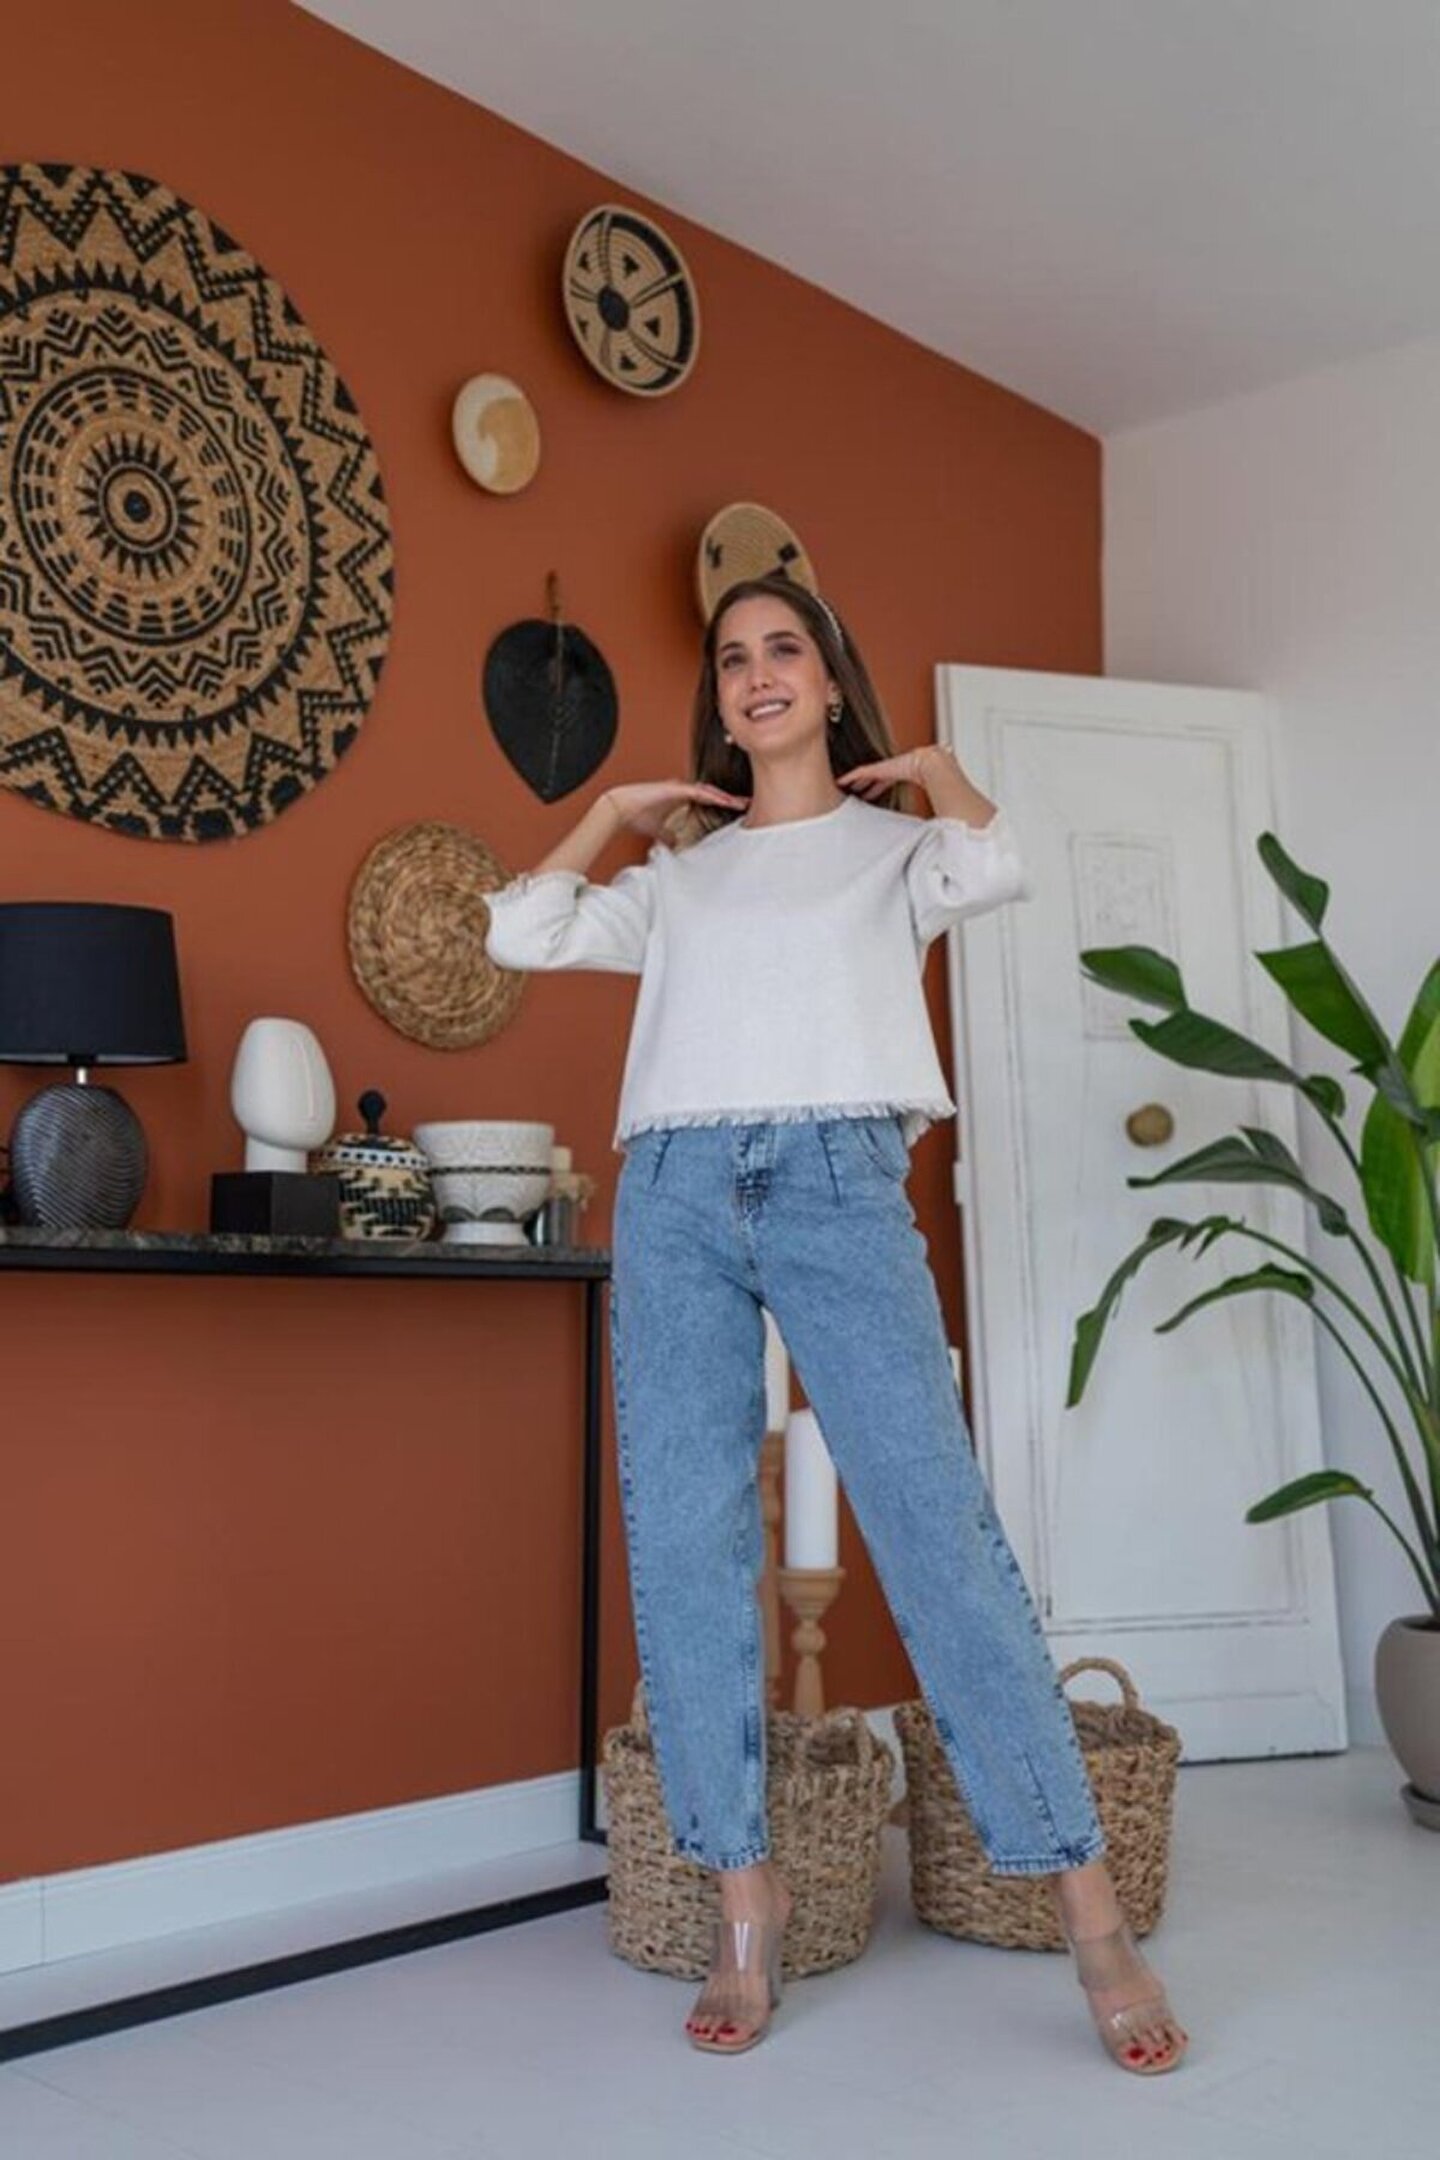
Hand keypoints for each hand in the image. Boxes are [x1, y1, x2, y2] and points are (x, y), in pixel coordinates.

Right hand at [602, 778, 749, 841]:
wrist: (621, 807)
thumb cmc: (636, 815)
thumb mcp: (658, 830)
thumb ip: (667, 836)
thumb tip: (674, 844)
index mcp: (680, 797)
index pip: (706, 799)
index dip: (721, 803)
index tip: (736, 809)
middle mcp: (682, 789)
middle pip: (711, 793)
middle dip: (728, 798)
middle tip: (746, 804)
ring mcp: (679, 787)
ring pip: (707, 791)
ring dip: (724, 797)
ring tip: (739, 803)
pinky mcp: (675, 788)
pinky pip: (697, 791)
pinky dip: (711, 795)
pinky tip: (722, 799)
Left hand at [836, 745, 959, 799]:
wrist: (929, 764)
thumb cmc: (930, 777)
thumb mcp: (923, 790)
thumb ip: (924, 800)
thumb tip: (932, 821)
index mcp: (898, 774)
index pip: (882, 782)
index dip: (874, 788)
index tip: (866, 795)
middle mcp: (888, 769)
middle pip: (871, 777)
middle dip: (861, 784)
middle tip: (850, 791)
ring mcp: (882, 768)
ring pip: (862, 775)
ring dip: (853, 781)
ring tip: (843, 786)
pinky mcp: (878, 768)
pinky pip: (859, 773)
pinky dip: (849, 777)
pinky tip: (841, 781)